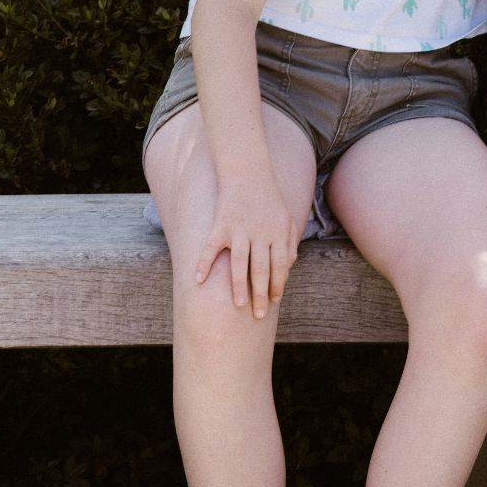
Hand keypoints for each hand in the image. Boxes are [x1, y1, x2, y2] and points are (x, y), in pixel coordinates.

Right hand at [194, 176, 301, 318]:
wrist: (248, 172)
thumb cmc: (269, 199)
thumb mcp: (286, 218)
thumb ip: (289, 242)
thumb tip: (289, 267)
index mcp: (278, 232)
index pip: (280, 265)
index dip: (278, 284)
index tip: (274, 300)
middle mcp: (260, 233)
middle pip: (261, 269)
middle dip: (261, 293)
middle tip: (259, 315)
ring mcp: (239, 229)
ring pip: (239, 263)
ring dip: (239, 286)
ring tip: (239, 305)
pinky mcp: (221, 225)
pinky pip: (211, 248)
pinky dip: (203, 263)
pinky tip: (198, 281)